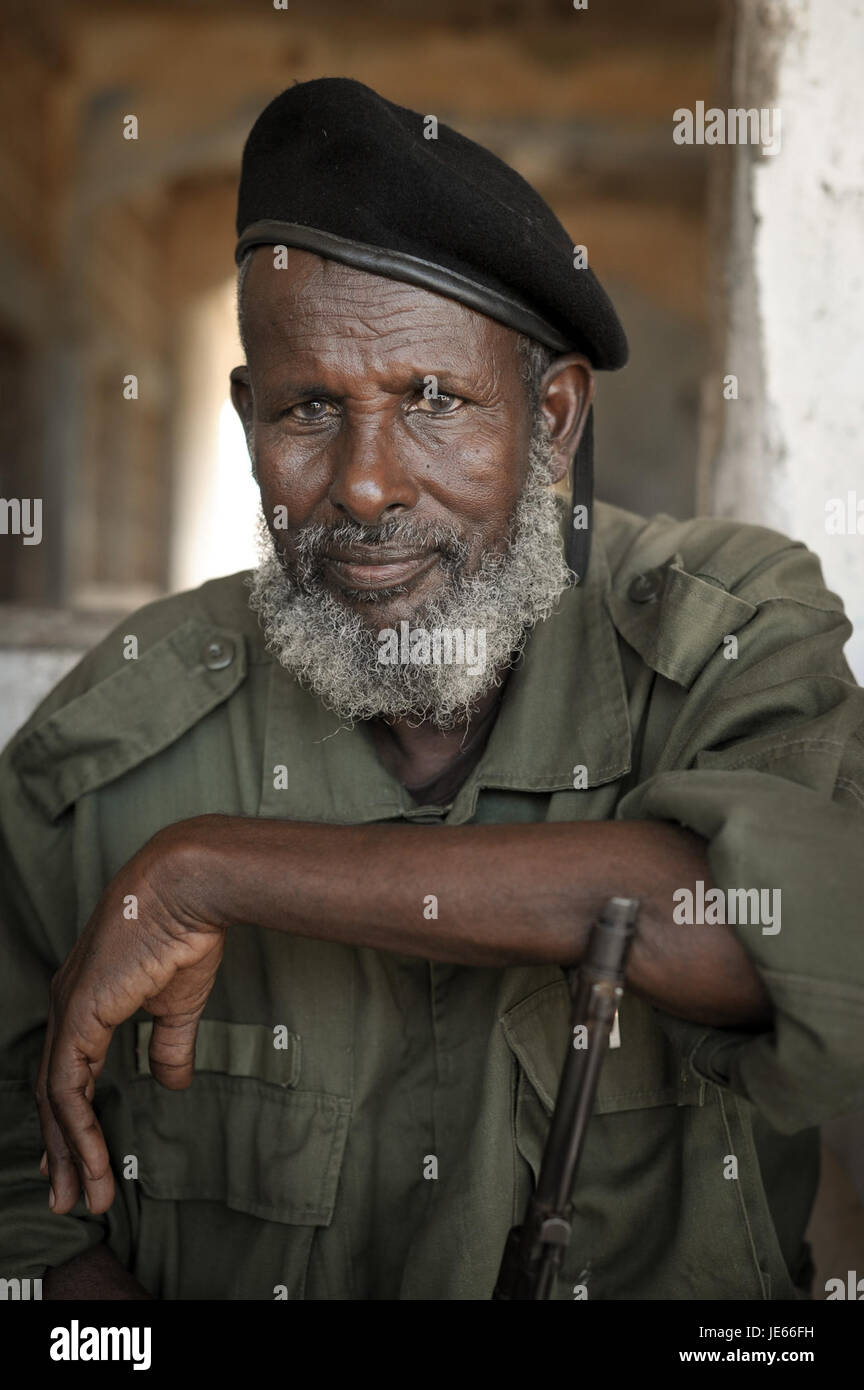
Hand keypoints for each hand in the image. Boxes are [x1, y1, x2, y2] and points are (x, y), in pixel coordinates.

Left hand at [36, 823, 225, 1216]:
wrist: (188, 891)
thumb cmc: (185, 933)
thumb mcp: (178, 1004)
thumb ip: (169, 1045)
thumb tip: (173, 1082)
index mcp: (87, 999)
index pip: (65, 1071)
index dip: (68, 1120)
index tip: (74, 1159)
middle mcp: (68, 1006)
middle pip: (52, 1093)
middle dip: (60, 1150)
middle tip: (69, 1195)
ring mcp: (68, 1011)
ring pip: (55, 1100)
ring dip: (70, 1154)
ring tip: (85, 1197)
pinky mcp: (78, 1016)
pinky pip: (68, 1090)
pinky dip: (79, 1132)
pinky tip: (92, 1161)